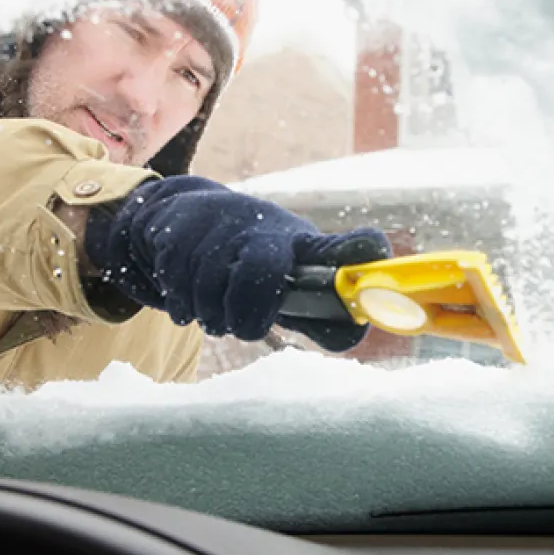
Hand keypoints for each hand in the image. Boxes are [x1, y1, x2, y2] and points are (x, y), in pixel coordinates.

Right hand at [84, 176, 390, 346]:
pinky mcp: (180, 234)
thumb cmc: (254, 258)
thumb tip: (349, 337)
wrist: (187, 217)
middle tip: (244, 326)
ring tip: (217, 309)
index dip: (358, 252)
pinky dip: (185, 307)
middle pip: (260, 272)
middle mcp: (264, 229)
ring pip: (213, 293)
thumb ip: (318, 313)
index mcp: (301, 245)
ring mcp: (220, 228)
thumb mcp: (290, 277)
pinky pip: (181, 292)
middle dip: (248, 313)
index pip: (339, 247)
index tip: (373, 257)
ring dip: (212, 315)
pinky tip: (191, 296)